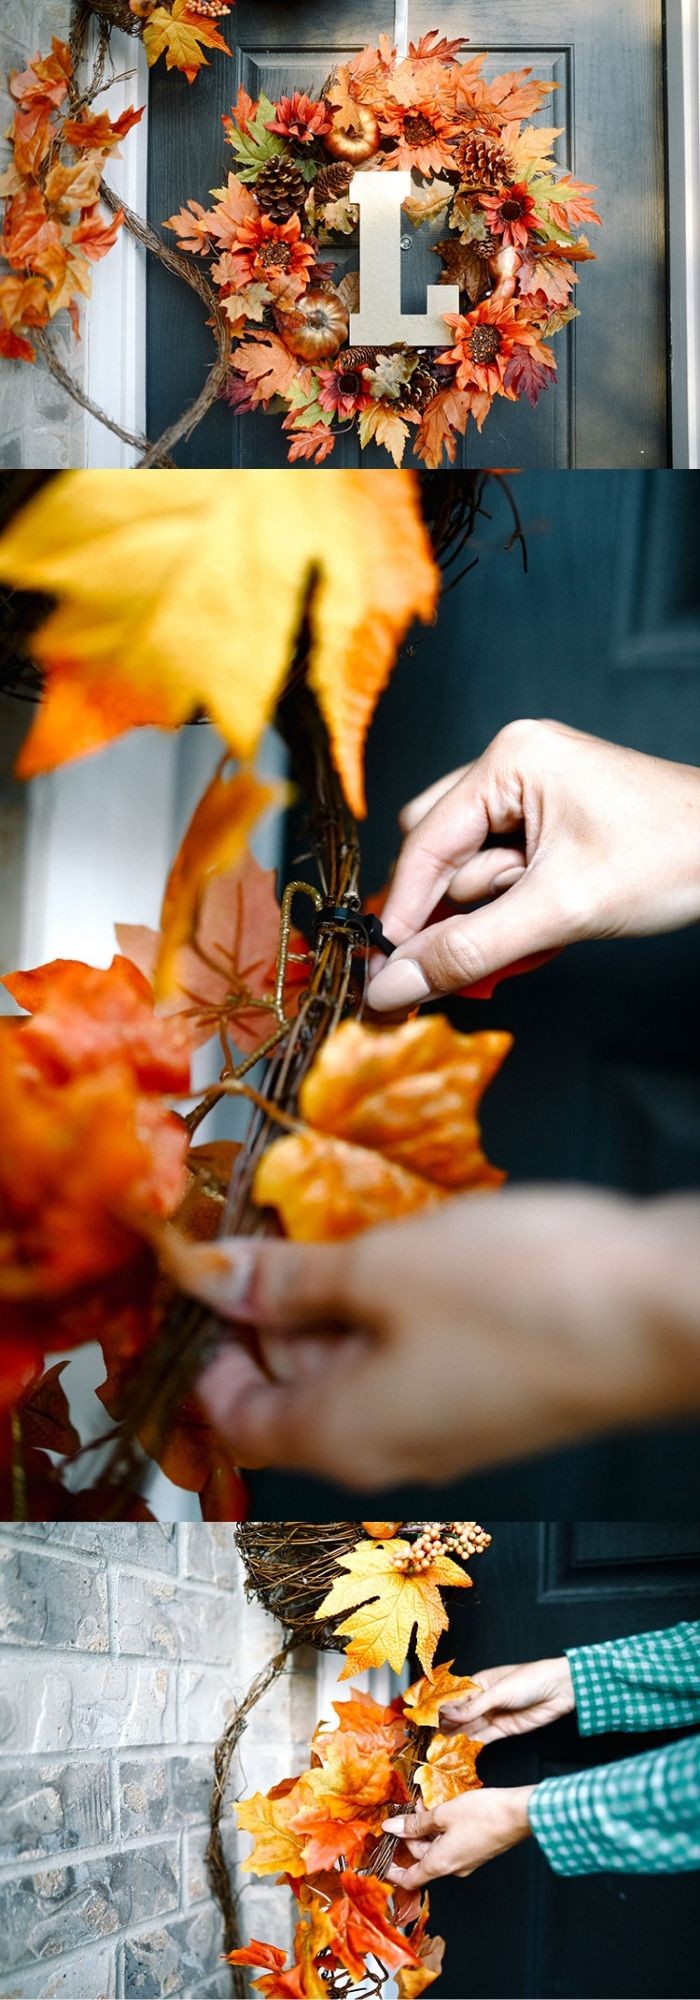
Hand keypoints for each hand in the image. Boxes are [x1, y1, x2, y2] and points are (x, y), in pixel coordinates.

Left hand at [162, 1187, 699, 1485]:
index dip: (201, 1351)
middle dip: (264, 1313)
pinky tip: (397, 1246)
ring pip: (349, 1371)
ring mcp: (443, 1427)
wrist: (662, 1316)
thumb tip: (210, 1279)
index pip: (230, 1422)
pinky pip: (407, 1359)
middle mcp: (384, 1450)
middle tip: (263, 1225)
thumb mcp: (380, 1268)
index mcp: (338, 1436)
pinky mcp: (490, 1396)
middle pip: (287, 1395)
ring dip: (327, 1302)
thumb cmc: (519, 1298)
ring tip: (332, 1223)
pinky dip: (384, 1307)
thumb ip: (287, 1278)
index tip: (200, 1274)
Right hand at [367, 720, 699, 1010]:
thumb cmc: (670, 859)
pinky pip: (505, 869)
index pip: (425, 842)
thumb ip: (468, 950)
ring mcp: (537, 789)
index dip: (404, 912)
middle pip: (439, 849)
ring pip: (471, 865)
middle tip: (476, 952)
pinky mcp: (556, 819)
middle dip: (457, 907)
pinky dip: (516, 906)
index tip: (382, 972)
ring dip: (495, 910)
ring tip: (549, 921)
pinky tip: (551, 921)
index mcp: (510, 758)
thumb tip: (390, 985)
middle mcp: (516, 762)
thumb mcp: (559, 911)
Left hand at [383, 1789, 533, 1887]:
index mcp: (440, 1864)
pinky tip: (440, 1809)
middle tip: (403, 1812)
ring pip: (436, 1848)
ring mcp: (466, 1861)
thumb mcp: (443, 1814)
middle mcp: (453, 1868)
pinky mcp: (476, 1851)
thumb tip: (392, 1827)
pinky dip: (440, 1829)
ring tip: (423, 1804)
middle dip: (410, 1836)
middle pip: (421, 1858)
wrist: (518, 1815)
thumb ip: (415, 1823)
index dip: (392, 1871)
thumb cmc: (482, 1815)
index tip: (381, 1858)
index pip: (409, 1879)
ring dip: (426, 1829)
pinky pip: (450, 1844)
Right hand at [439, 1657, 574, 1741]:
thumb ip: (473, 1706)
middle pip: (461, 1714)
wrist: (559, 1690)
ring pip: (470, 1727)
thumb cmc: (529, 1679)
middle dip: (446, 1724)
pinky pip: (484, 1737)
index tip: (425, 1718)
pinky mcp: (504, 1729)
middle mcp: (484, 1699)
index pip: (455, 1696)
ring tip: (439, 1746)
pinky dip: (472, 1743)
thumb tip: (448, 1715)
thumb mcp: (498, 1691)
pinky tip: (459, 1749)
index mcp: (480, 1682)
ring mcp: (494, 1715)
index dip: (441, 1707)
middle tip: (428, 1737)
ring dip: (456, 1736)